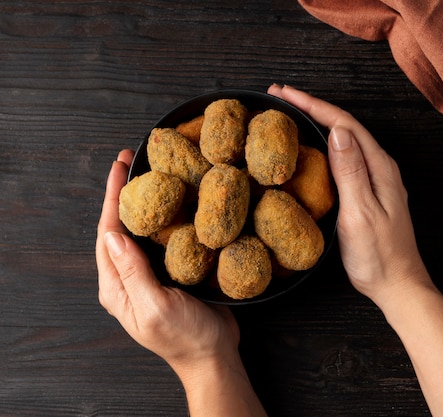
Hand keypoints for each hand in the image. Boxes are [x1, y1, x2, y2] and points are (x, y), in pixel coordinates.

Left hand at [95, 150, 239, 375]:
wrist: (213, 355)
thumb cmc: (185, 338)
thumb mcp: (156, 306)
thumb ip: (133, 273)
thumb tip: (114, 235)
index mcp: (117, 287)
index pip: (108, 234)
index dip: (112, 198)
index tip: (119, 167)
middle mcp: (128, 278)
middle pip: (120, 228)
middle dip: (124, 194)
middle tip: (133, 161)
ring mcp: (149, 275)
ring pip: (142, 231)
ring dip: (145, 202)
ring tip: (152, 174)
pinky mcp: (170, 273)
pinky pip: (163, 240)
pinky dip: (166, 217)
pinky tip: (176, 202)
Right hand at [267, 85, 431, 301]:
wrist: (397, 285)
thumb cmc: (379, 255)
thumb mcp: (361, 213)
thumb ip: (351, 172)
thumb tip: (337, 132)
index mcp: (379, 167)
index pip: (343, 124)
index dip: (313, 105)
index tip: (285, 94)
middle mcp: (379, 167)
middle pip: (343, 126)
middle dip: (311, 107)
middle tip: (279, 97)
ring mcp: (374, 178)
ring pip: (343, 140)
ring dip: (316, 122)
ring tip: (289, 113)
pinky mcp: (367, 191)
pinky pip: (343, 157)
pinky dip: (323, 145)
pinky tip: (309, 147)